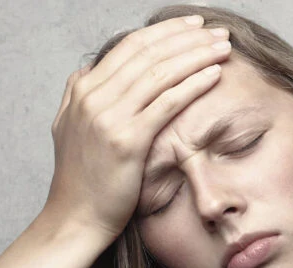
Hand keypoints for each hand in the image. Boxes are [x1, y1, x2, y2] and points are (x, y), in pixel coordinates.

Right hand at [43, 15, 230, 241]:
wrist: (76, 218)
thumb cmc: (81, 179)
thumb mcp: (69, 129)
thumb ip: (77, 95)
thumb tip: (87, 71)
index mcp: (83, 89)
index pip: (131, 46)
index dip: (166, 31)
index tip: (193, 25)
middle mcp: (94, 96)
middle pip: (149, 53)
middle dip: (187, 38)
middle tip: (217, 31)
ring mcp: (109, 117)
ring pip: (160, 72)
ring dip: (196, 55)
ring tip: (223, 47)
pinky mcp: (127, 140)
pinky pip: (167, 103)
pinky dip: (193, 84)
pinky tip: (214, 74)